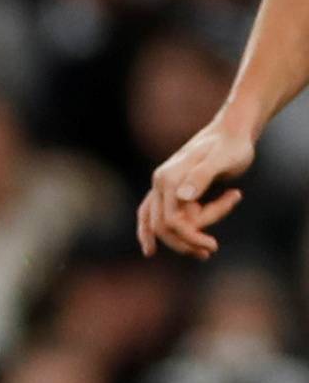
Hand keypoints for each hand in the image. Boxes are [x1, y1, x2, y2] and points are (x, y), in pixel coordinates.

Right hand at [136, 117, 254, 258]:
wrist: (232, 132)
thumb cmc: (232, 145)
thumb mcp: (222, 159)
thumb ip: (202, 175)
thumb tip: (182, 197)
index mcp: (168, 178)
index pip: (171, 220)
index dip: (189, 236)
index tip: (213, 246)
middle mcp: (160, 182)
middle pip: (162, 227)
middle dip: (186, 242)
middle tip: (211, 251)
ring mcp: (163, 187)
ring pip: (161, 224)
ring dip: (182, 240)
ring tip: (209, 248)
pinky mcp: (171, 190)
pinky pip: (156, 216)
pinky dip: (153, 233)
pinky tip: (150, 250)